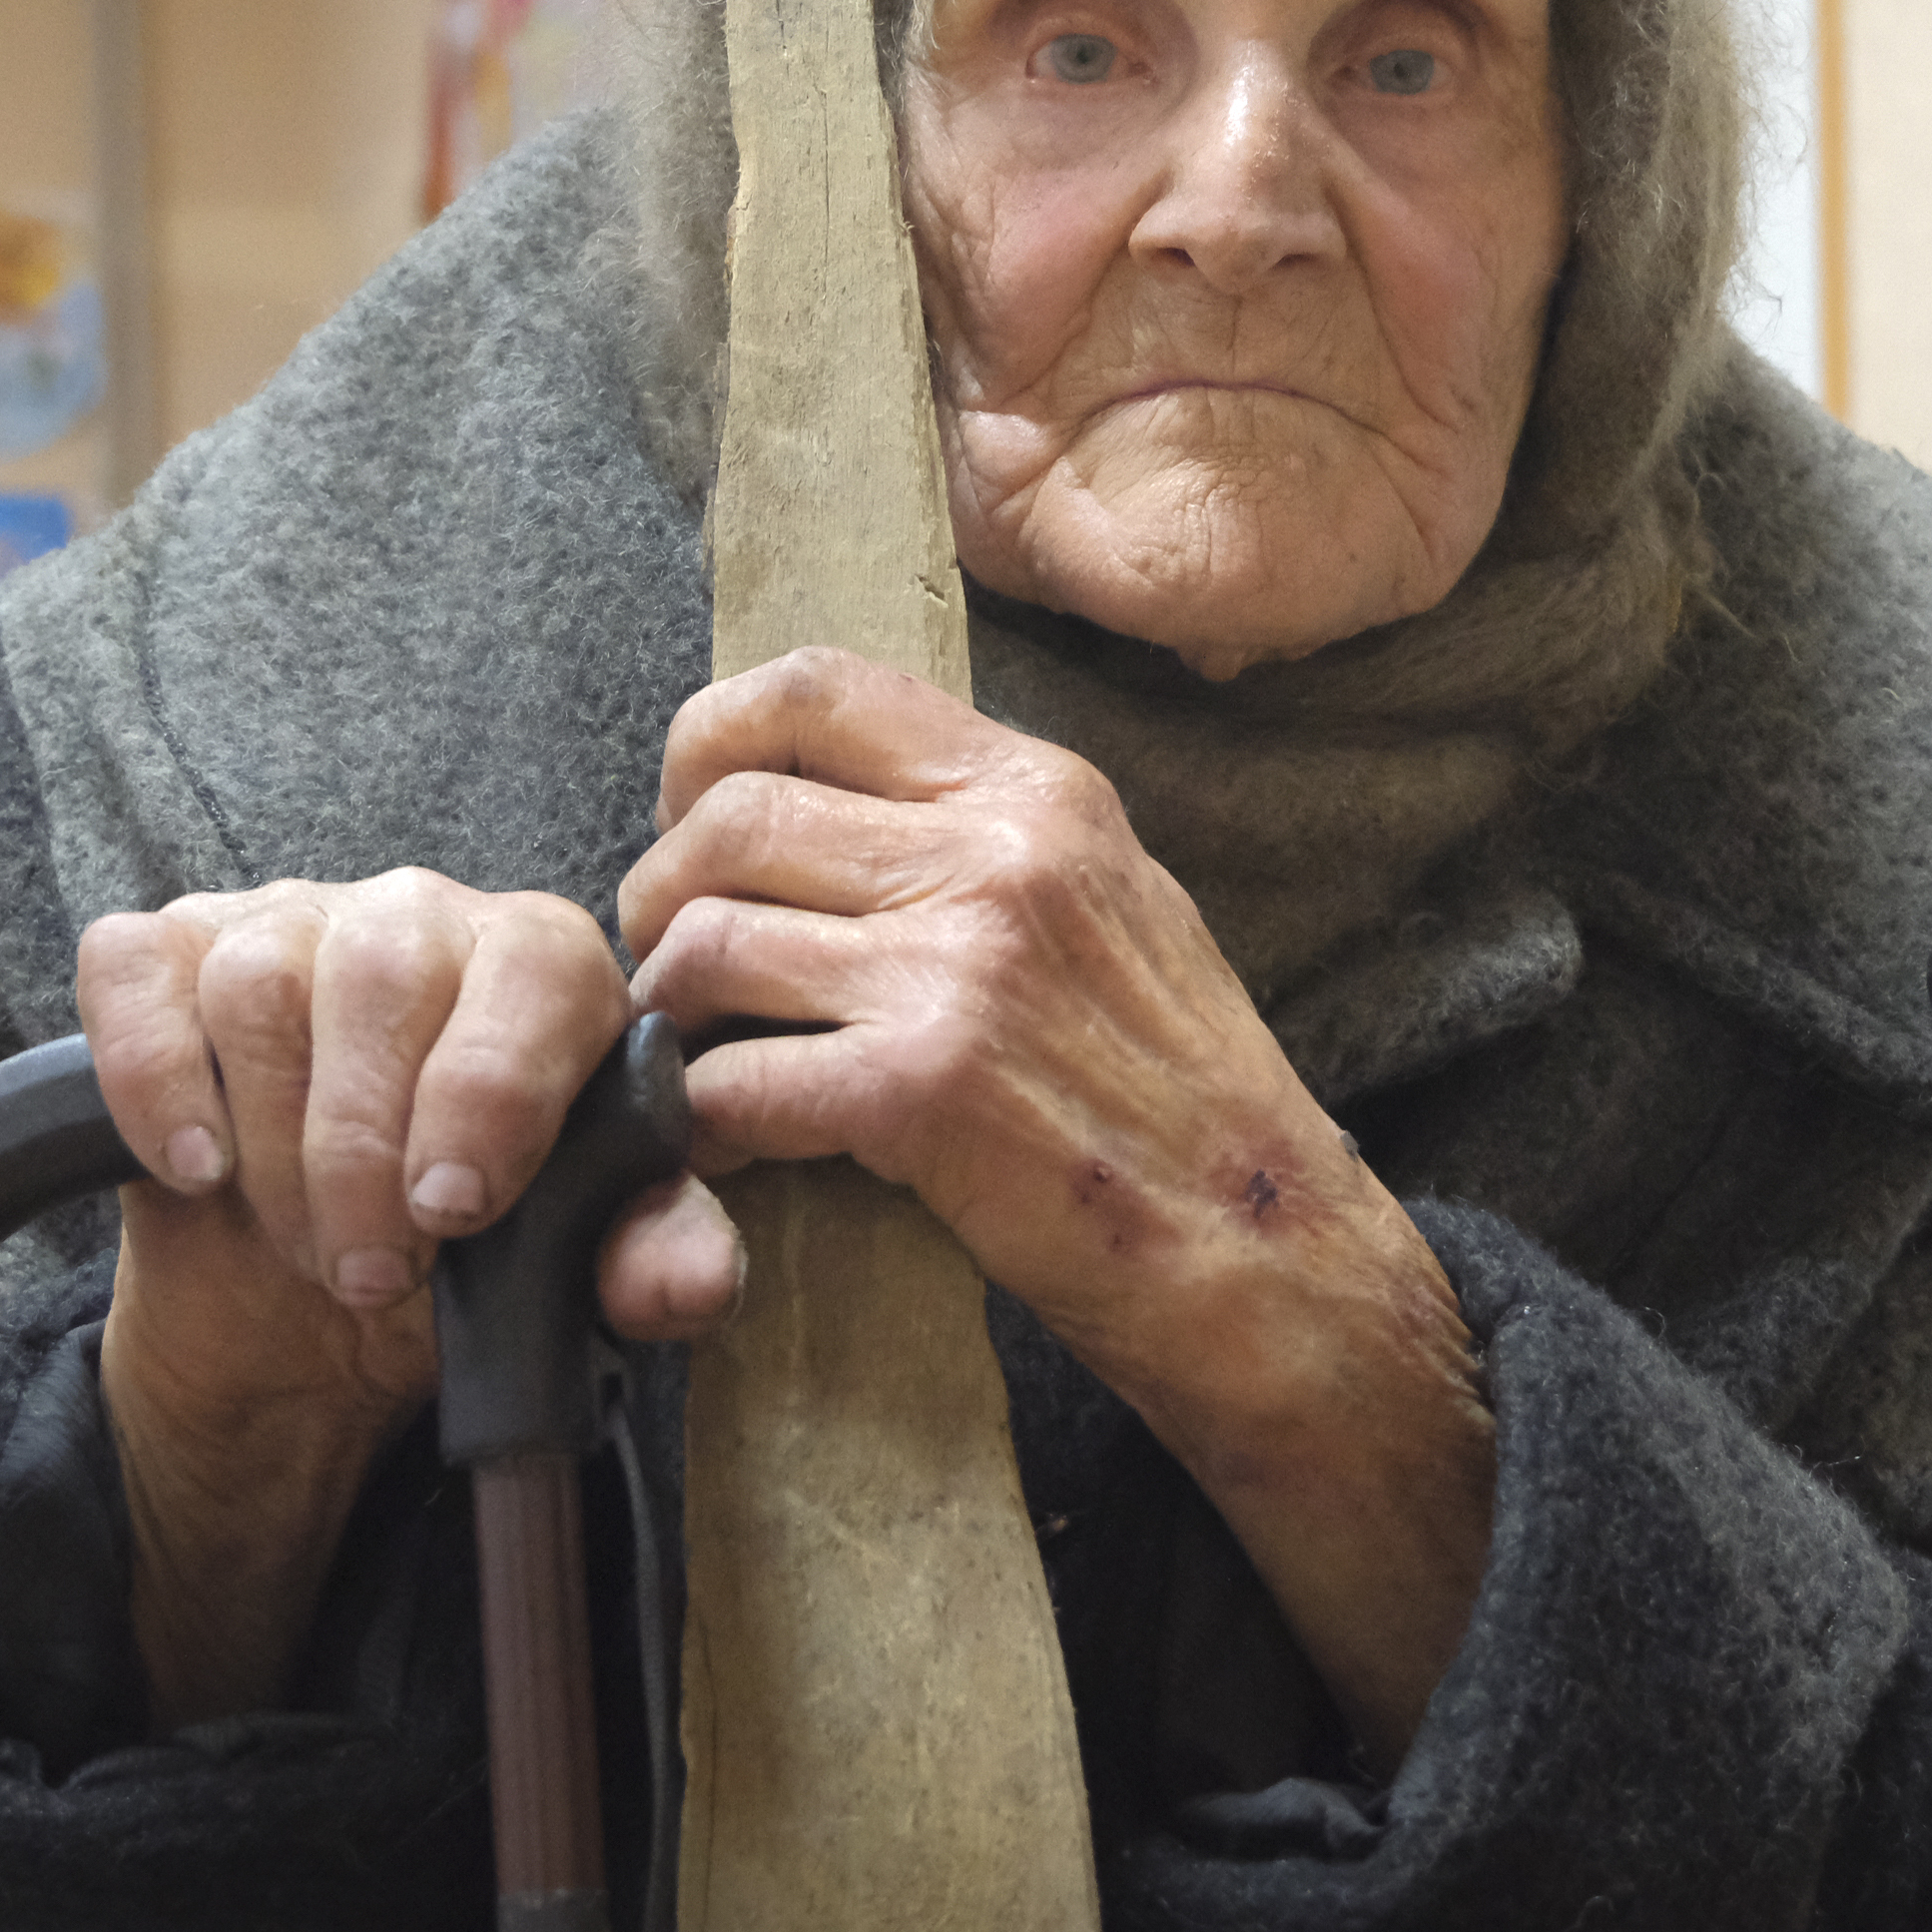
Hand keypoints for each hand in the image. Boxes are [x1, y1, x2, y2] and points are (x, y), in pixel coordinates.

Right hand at [72, 872, 741, 1726]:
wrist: (322, 1294)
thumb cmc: (470, 1251)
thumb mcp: (571, 1274)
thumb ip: (646, 1263)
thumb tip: (688, 1282)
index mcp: (545, 966)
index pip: (533, 970)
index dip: (490, 1090)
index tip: (454, 1211)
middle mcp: (419, 916)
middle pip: (384, 975)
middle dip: (365, 1152)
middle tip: (369, 1273)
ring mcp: (284, 922)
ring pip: (259, 983)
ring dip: (272, 1146)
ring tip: (303, 1242)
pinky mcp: (166, 952)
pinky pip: (136, 971)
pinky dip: (153, 1078)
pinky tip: (194, 1167)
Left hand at [616, 648, 1492, 1758]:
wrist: (1268, 1244)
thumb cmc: (1185, 1091)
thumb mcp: (1115, 899)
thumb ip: (990, 835)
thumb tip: (834, 804)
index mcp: (1037, 791)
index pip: (815, 688)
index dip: (710, 747)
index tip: (693, 818)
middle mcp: (997, 854)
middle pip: (732, 817)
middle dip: (662, 893)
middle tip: (673, 965)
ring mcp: (958, 968)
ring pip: (709, 941)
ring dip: (672, 1007)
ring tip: (695, 1053)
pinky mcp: (921, 1090)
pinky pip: (732, 1078)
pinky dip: (703, 1117)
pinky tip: (730, 1141)